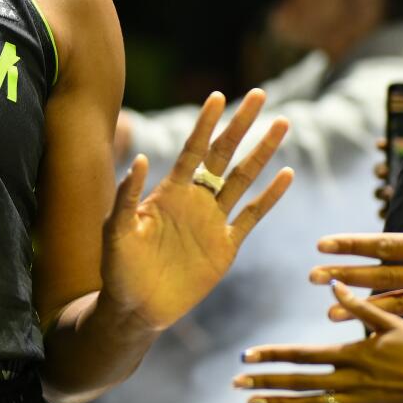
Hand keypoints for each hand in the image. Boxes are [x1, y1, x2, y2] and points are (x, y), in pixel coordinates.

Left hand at [102, 89, 294, 329]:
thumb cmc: (118, 268)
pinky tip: (286, 174)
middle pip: (223, 154)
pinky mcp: (226, 246)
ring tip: (281, 124)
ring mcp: (213, 221)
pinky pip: (252, 216)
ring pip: (243, 178)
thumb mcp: (117, 231)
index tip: (218, 96)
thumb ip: (128, 197)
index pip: (192, 150)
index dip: (205, 124)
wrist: (136, 308)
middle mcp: (194, 200)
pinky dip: (269, 196)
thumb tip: (141, 159)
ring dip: (262, 152)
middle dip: (241, 124)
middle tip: (259, 94)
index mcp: (169, 192)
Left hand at [236, 283, 402, 402]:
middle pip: (297, 382)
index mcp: (351, 354)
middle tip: (235, 384)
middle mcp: (349, 381)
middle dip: (263, 383)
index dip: (270, 356)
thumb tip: (334, 286)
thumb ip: (360, 307)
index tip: (245, 357)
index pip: (300, 355)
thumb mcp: (393, 322)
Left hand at [308, 147, 402, 332]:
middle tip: (311, 278)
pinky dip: (399, 328)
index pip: (385, 245)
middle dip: (344, 280)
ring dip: (362, 311)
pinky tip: (374, 333)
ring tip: (329, 313)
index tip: (320, 245)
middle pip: (382, 279)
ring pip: (398, 308)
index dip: (351, 245)